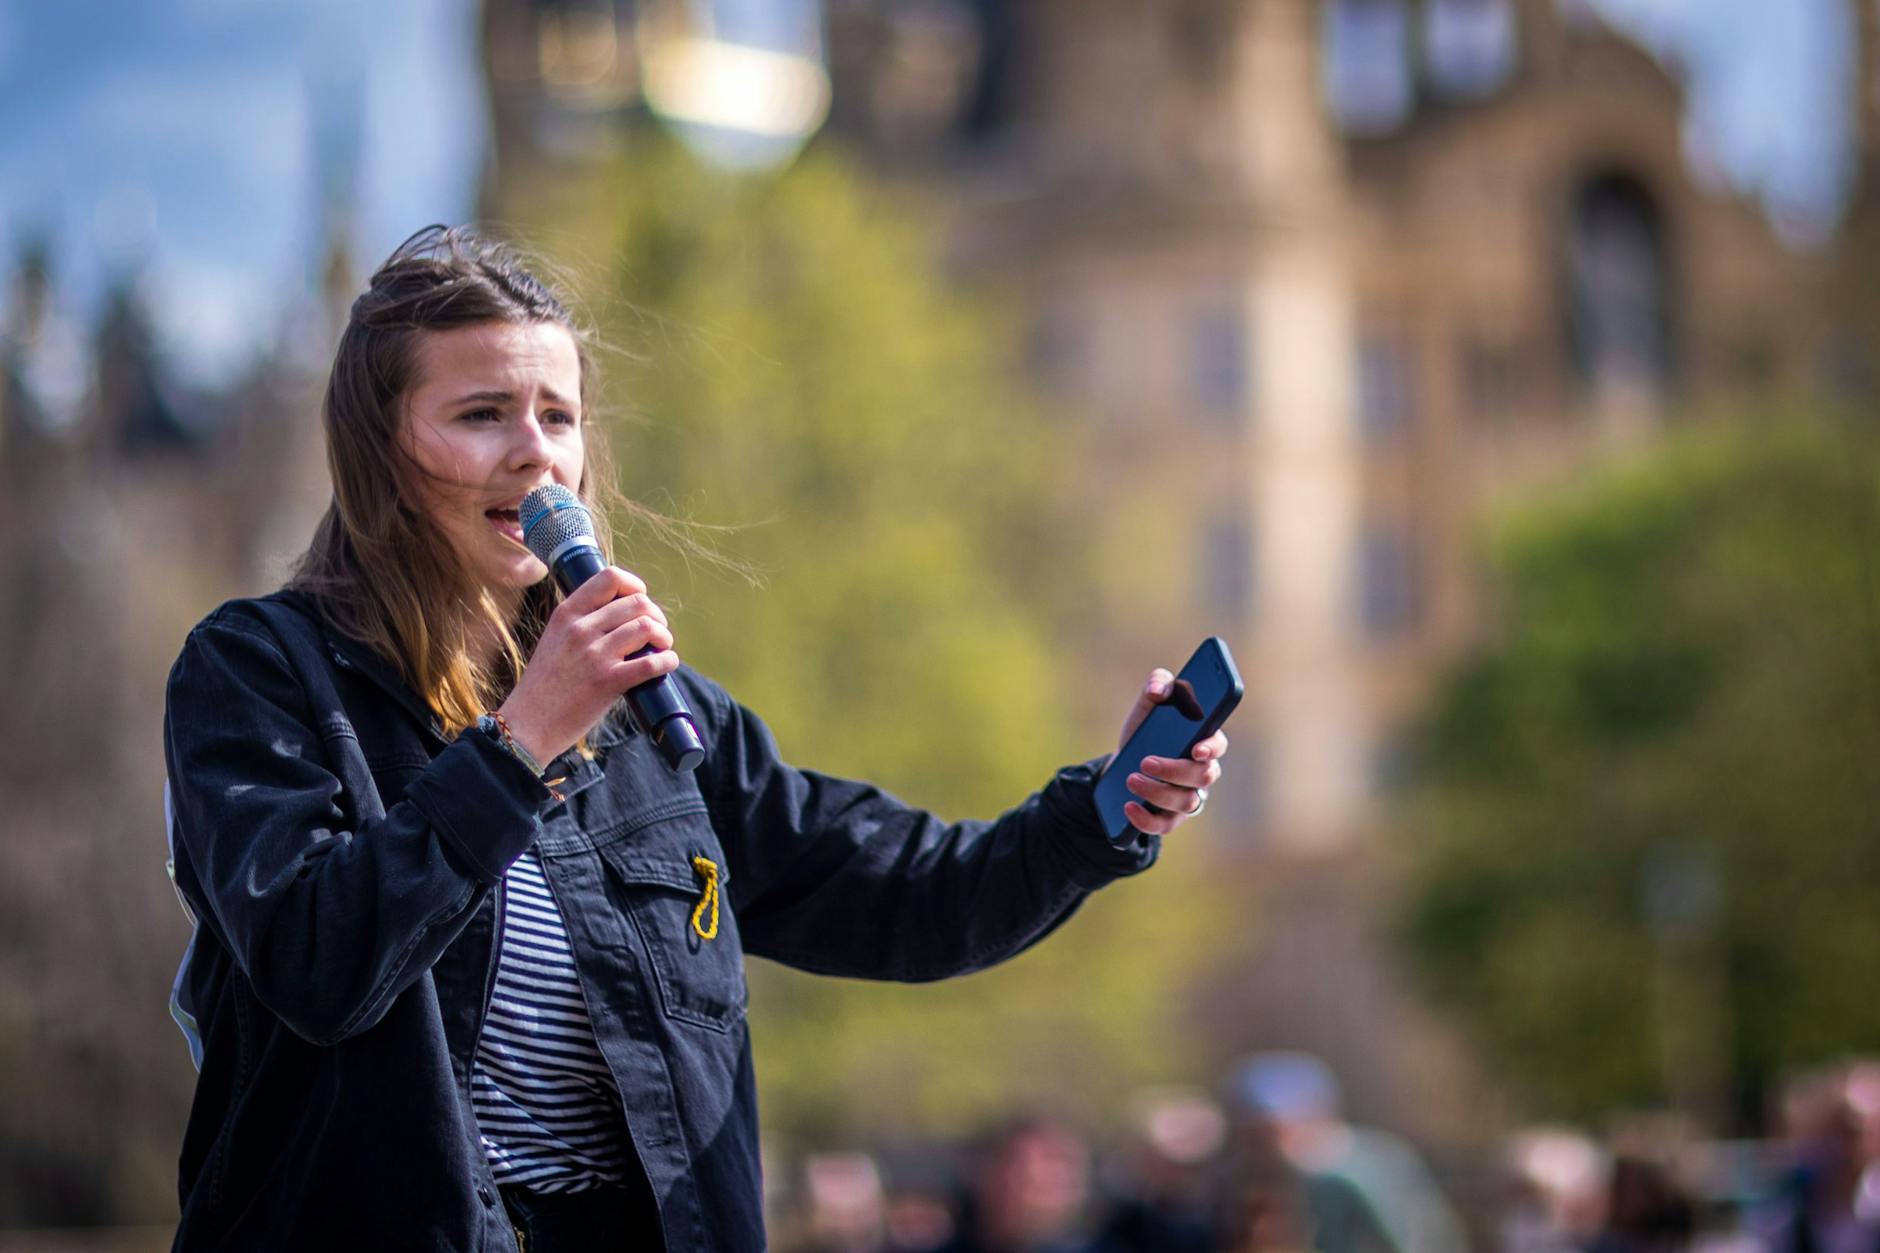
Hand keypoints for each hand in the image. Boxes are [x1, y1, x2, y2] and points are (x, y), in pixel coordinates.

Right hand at [496, 567, 678, 764]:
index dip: (635, 586)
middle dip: (655, 615)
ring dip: (663, 637)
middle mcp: (580, 629)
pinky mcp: (607, 682)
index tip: (640, 600)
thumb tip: (620, 614)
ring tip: (662, 647)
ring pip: (646, 627)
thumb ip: (580, 623)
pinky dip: (667, 661)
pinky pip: (650, 663)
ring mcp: (594, 655)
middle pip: (637, 603)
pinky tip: (667, 663)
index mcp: (566, 614)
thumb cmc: (545, 685)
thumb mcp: (554, 639)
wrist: (528, 724)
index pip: (610, 578)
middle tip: (656, 631)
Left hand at [1114, 668, 1227, 836]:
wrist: (1122, 761)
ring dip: (1157, 792)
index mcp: (1202, 742)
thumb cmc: (1145, 730)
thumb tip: (1159, 689)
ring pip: (1186, 802)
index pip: (1218, 746)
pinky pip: (1164, 825)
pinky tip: (1129, 807)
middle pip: (1203, 776)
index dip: (1212, 748)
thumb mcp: (1147, 705)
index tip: (1197, 748)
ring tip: (1131, 780)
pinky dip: (1146, 819)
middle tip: (1145, 762)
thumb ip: (1158, 684)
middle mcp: (1201, 772)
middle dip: (1174, 770)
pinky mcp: (1169, 817)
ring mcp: (1187, 797)